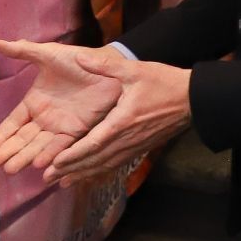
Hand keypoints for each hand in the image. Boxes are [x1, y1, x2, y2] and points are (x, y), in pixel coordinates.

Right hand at [0, 39, 124, 177]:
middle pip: (21, 139)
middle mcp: (44, 118)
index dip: (1, 134)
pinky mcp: (77, 132)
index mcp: (34, 102)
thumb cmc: (76, 60)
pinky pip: (61, 146)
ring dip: (24, 157)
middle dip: (7, 151)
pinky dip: (51, 154)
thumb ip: (23, 51)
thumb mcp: (47, 54)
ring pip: (37, 146)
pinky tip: (39, 164)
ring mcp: (59, 127)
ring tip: (9, 169)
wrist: (106, 67)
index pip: (13, 122)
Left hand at [44, 48, 192, 184]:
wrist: (193, 99)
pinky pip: (116, 163)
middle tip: (48, 178)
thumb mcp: (134, 70)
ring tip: (62, 183)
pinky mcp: (140, 148)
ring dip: (83, 174)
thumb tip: (79, 57)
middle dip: (71, 170)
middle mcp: (127, 139)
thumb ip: (105, 66)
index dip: (73, 155)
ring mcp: (134, 146)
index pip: (93, 143)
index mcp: (122, 121)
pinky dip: (99, 172)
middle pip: (95, 160)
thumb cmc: (163, 83)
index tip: (55, 163)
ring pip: (105, 165)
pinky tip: (88, 177)